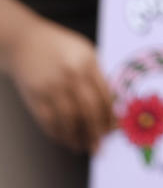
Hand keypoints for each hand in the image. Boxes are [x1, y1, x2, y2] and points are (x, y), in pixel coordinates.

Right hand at [7, 12, 114, 152]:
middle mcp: (71, 74)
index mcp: (88, 62)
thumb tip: (110, 105)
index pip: (104, 95)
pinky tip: (65, 139)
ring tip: (83, 147)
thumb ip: (96, 74)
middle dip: (97, 132)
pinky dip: (58, 134)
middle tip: (100, 146)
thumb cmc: (57, 46)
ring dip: (77, 137)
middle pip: (89, 110)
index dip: (110, 115)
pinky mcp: (35, 95)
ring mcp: (52, 85)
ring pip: (69, 120)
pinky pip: (49, 121)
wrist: (23, 40)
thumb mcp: (83, 51)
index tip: (113, 129)